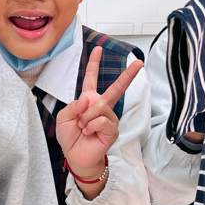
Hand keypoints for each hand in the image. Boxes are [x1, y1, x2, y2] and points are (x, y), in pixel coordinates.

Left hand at [56, 47, 142, 186]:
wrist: (75, 155)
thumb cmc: (70, 136)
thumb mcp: (64, 117)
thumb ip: (73, 105)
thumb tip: (89, 99)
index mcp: (89, 100)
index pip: (91, 78)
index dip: (94, 64)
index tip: (99, 49)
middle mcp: (102, 106)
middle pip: (116, 88)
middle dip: (128, 75)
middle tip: (139, 63)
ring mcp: (109, 117)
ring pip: (99, 107)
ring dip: (86, 118)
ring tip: (83, 128)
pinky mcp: (113, 129)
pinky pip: (102, 120)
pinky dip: (91, 126)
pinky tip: (90, 132)